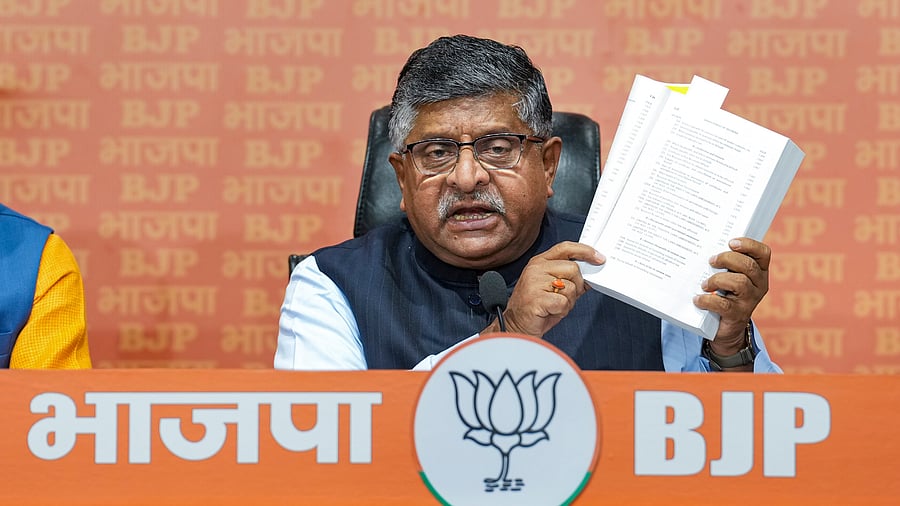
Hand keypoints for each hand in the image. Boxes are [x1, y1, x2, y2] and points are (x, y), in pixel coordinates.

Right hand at [483, 241, 604, 337]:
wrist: (516, 326)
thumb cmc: (535, 308)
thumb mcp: (553, 287)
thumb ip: (569, 277)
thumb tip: (590, 274)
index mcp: (539, 262)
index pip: (565, 248)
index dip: (585, 251)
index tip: (598, 257)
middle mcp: (536, 269)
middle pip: (573, 268)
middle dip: (577, 285)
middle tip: (567, 297)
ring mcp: (534, 283)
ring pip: (570, 287)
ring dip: (568, 301)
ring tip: (555, 306)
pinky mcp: (536, 299)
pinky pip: (563, 302)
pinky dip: (562, 311)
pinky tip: (551, 311)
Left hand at [694, 237, 769, 354]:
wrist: (726, 327)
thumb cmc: (725, 294)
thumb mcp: (729, 277)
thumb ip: (725, 264)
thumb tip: (704, 248)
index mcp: (760, 271)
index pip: (763, 253)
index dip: (749, 245)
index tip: (731, 243)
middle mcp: (759, 285)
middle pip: (748, 266)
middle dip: (727, 259)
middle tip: (711, 261)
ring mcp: (750, 301)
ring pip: (739, 283)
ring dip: (717, 280)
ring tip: (705, 284)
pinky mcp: (738, 315)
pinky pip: (724, 304)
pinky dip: (708, 300)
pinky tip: (698, 299)